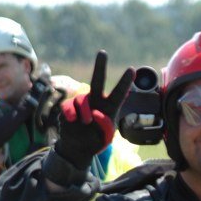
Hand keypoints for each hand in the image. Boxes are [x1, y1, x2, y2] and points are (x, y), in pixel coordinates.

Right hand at [55, 51, 134, 168]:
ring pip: (82, 100)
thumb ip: (103, 127)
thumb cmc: (94, 141)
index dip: (124, 82)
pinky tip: (73, 123)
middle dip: (100, 66)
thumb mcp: (104, 138)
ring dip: (84, 113)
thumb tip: (94, 114)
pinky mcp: (68, 107)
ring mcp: (81, 103)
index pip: (119, 93)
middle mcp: (96, 101)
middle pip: (97, 81)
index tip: (131, 69)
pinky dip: (71, 116)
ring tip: (86, 123)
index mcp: (110, 108)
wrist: (76, 147)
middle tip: (103, 53)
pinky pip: (69, 108)